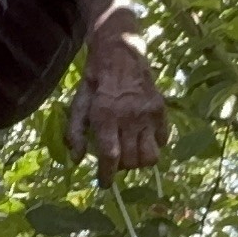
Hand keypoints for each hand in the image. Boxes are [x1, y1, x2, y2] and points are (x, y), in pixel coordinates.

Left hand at [66, 17, 167, 180]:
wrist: (120, 53)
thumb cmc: (95, 81)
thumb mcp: (78, 103)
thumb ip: (75, 132)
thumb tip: (76, 160)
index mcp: (105, 115)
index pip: (110, 156)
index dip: (107, 175)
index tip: (104, 183)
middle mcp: (129, 116)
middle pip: (131, 160)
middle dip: (121, 168)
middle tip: (115, 161)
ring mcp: (148, 113)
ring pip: (150, 156)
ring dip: (139, 161)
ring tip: (130, 154)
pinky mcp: (161, 109)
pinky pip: (162, 141)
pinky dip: (153, 146)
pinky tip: (142, 138)